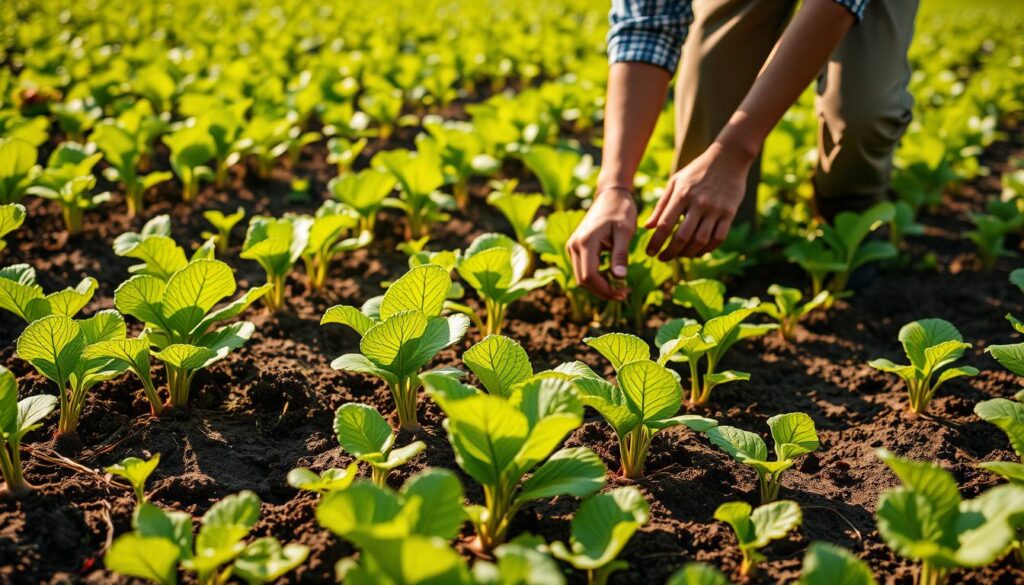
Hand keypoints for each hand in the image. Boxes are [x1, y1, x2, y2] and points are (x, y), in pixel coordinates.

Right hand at [567, 188, 636, 300]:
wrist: (610, 194)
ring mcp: (573, 247)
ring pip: (582, 277)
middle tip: (625, 292)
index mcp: (585, 242)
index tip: (624, 292)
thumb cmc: (620, 210)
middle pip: (583, 280)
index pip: (589, 276)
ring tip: (621, 286)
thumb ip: (620, 255)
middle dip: (603, 291)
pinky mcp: (576, 247)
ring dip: (600, 286)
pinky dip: (597, 277)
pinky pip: (583, 269)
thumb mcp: (625, 232)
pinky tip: (613, 276)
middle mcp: (574, 246)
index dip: (605, 290)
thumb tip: (620, 278)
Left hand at [644, 142, 752, 259]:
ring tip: (680, 255)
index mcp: (682, 194)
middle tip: (662, 258)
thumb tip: (647, 227)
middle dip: (670, 253)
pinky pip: (718, 238)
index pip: (665, 225)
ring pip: (701, 241)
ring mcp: (715, 209)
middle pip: (682, 237)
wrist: (729, 157)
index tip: (649, 252)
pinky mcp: (729, 213)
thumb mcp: (675, 182)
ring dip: (688, 254)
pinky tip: (698, 251)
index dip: (655, 242)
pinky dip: (707, 249)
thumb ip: (661, 205)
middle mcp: (698, 203)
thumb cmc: (697, 171)